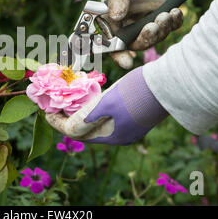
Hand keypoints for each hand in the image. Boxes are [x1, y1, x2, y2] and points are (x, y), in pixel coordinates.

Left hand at [45, 68, 166, 144]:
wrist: (171, 82)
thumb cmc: (138, 91)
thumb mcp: (109, 102)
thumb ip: (88, 117)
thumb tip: (70, 130)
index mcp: (113, 136)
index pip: (78, 133)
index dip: (59, 123)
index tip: (45, 113)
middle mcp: (122, 136)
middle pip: (88, 130)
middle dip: (70, 119)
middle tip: (55, 107)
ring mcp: (130, 127)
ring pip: (99, 123)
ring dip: (83, 114)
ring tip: (69, 103)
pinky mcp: (137, 117)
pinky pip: (110, 118)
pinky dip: (97, 110)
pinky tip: (92, 100)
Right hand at [101, 0, 183, 68]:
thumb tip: (117, 17)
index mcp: (110, 9)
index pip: (108, 37)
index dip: (115, 52)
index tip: (126, 62)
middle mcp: (126, 17)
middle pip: (132, 42)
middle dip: (145, 40)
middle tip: (154, 27)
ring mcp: (145, 16)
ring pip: (152, 37)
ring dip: (161, 31)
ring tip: (168, 13)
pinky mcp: (162, 12)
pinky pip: (168, 27)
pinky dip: (174, 24)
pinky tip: (176, 11)